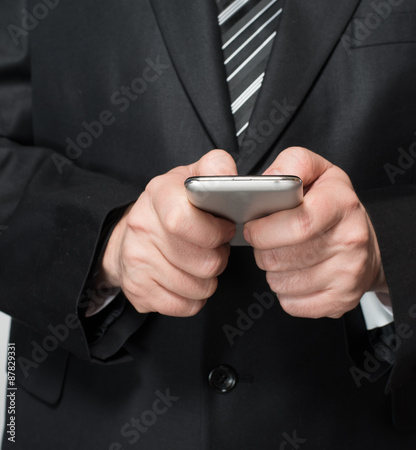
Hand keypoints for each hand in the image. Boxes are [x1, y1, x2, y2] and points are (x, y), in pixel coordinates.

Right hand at [99, 150, 236, 315]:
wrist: (128, 236)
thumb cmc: (170, 207)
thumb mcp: (190, 177)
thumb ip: (214, 168)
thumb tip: (227, 174)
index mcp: (159, 195)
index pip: (182, 220)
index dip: (214, 232)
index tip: (225, 230)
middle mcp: (142, 228)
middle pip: (204, 263)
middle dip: (219, 258)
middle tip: (215, 248)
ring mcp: (137, 261)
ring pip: (199, 288)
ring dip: (209, 279)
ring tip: (201, 261)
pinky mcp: (137, 290)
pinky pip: (185, 307)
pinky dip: (195, 297)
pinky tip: (189, 278)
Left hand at [244, 147, 387, 318]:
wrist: (370, 245)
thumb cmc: (336, 207)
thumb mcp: (319, 172)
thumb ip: (292, 164)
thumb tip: (267, 181)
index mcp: (342, 205)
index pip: (297, 224)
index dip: (265, 230)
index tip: (253, 227)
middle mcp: (350, 241)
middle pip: (280, 257)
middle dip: (262, 250)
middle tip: (267, 241)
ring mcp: (348, 275)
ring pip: (280, 283)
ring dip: (272, 270)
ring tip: (283, 255)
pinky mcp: (341, 301)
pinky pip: (290, 304)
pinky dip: (284, 291)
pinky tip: (295, 274)